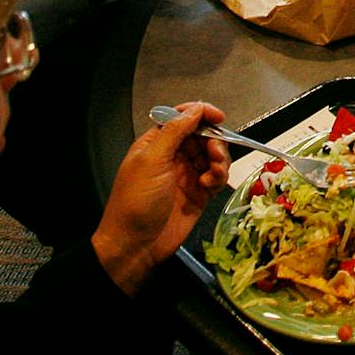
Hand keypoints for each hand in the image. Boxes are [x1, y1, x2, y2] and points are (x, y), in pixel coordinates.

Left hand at [91, 102, 229, 295]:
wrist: (136, 245)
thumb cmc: (135, 201)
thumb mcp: (152, 160)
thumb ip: (174, 131)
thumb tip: (195, 109)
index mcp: (156, 144)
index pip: (182, 118)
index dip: (200, 113)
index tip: (218, 117)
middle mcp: (173, 157)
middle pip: (203, 135)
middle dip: (213, 139)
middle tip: (214, 151)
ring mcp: (187, 175)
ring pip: (214, 155)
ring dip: (219, 159)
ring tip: (214, 171)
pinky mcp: (200, 194)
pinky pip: (217, 177)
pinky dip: (218, 177)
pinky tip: (209, 186)